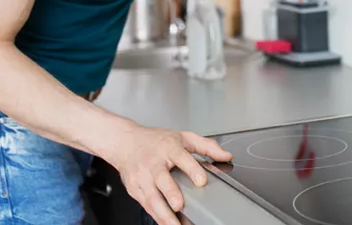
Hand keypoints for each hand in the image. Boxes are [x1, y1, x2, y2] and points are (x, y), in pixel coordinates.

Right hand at [107, 122, 231, 224]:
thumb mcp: (183, 137)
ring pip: (151, 197)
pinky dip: (155, 216)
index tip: (201, 181)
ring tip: (174, 224)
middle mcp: (154, 163)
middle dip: (170, 193)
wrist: (125, 142)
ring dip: (163, 213)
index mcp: (168, 148)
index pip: (181, 157)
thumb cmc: (155, 141)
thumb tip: (226, 156)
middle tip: (179, 205)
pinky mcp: (134, 189)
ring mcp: (142, 177)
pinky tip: (165, 223)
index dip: (192, 169)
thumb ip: (206, 146)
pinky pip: (146, 205)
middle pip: (162, 179)